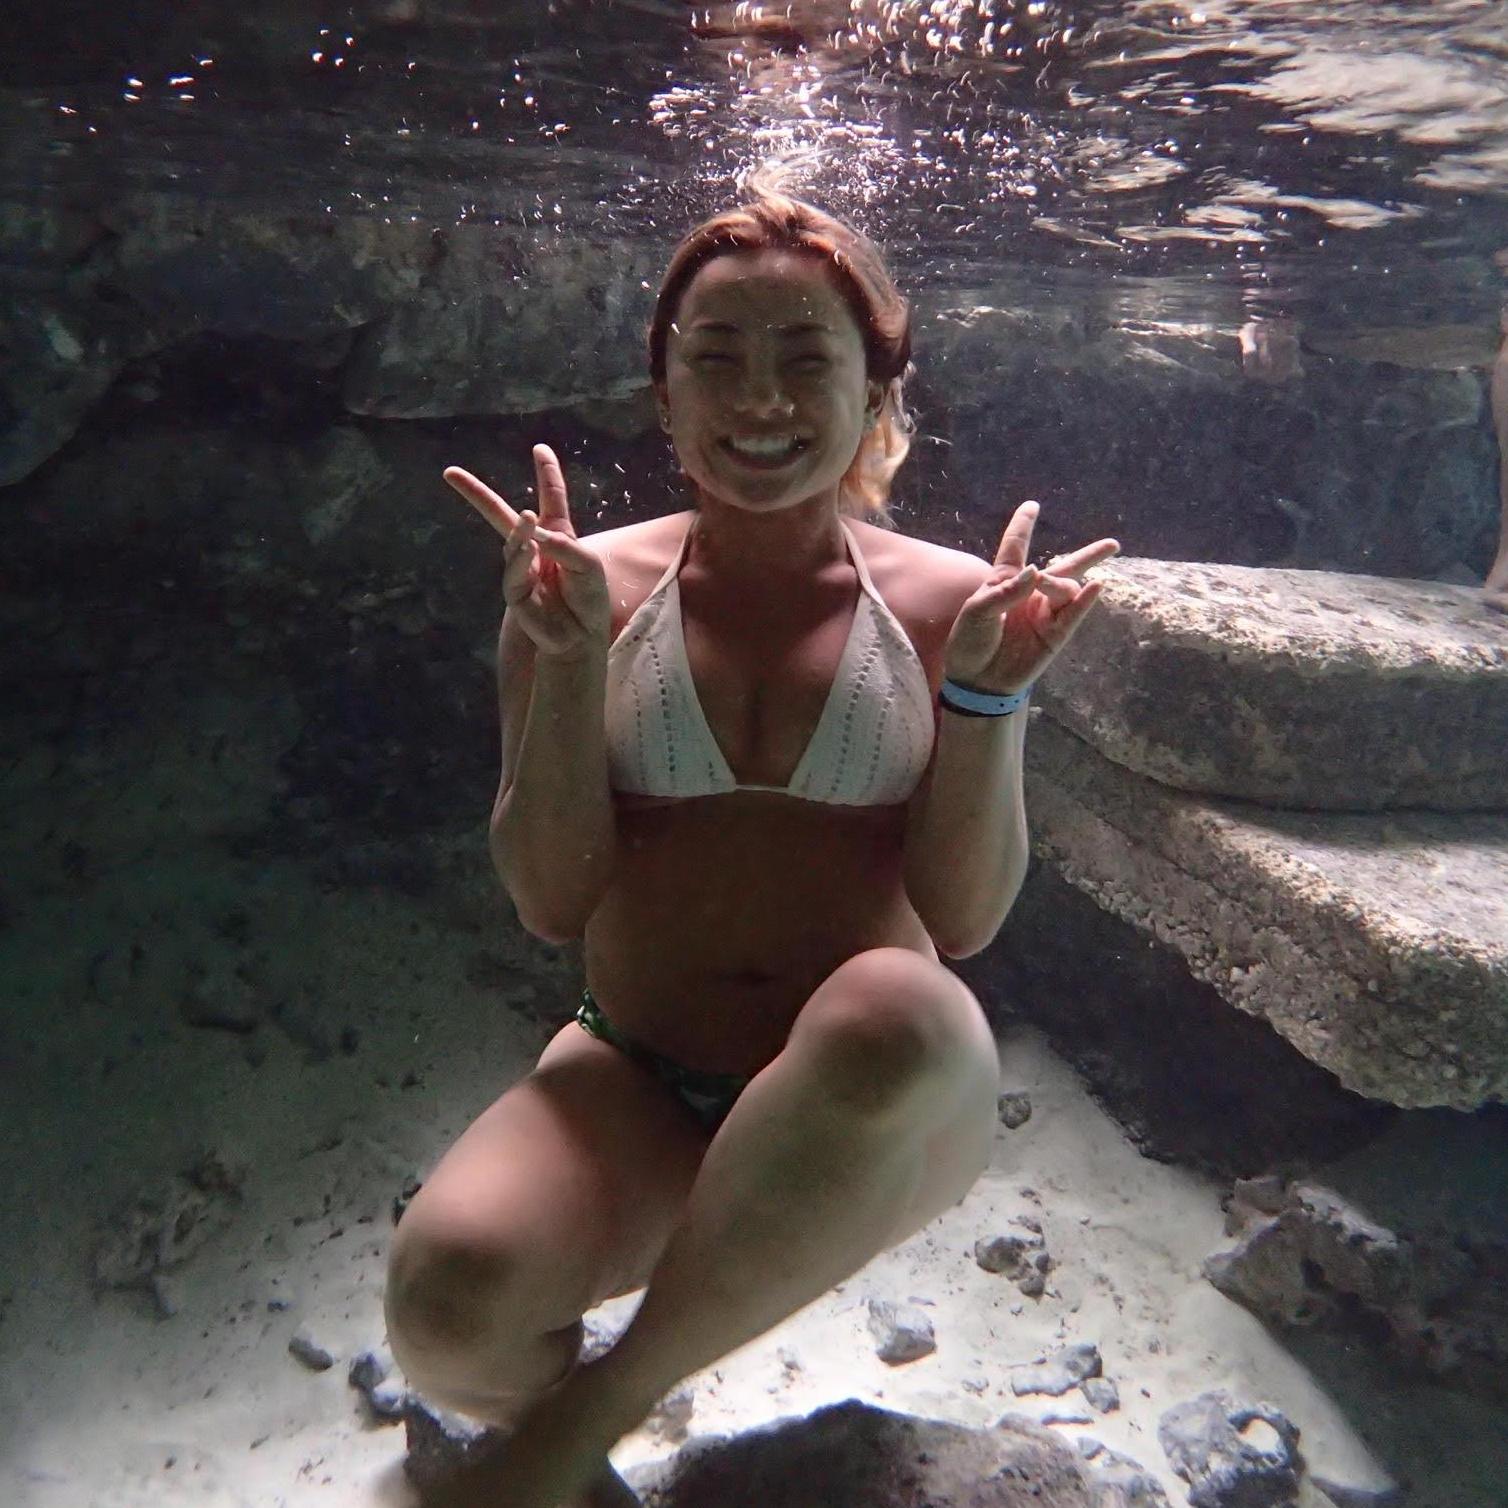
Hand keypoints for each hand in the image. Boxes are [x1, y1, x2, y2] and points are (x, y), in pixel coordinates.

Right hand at [443, 445, 610, 658]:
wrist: (581, 637)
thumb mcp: (589, 567)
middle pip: (502, 516)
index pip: (552, 500)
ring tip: (529, 518)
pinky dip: (521, 559)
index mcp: (558, 536)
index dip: (547, 474)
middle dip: (477, 494)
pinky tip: (529, 549)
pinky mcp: (515, 593)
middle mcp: (535, 549)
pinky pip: (514, 573)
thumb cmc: (589, 600)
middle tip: (450, 473)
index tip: (540, 448)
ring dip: (520, 530)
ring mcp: (522, 570)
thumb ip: (566, 547)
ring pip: (512, 543)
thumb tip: (535, 532)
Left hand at [943, 500, 1119, 693]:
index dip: (1023, 526)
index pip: (1016, 547)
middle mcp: (1030, 594)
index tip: (1032, 506)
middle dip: (1089, 555)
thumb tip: (1036, 571)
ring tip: (1045, 584)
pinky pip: (1073, 615)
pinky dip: (1085, 601)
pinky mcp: (1054, 636)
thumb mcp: (977, 613)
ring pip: (1066, 588)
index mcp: (1005, 581)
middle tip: (1113, 544)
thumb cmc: (970, 643)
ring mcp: (1045, 614)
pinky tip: (1098, 585)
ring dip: (1059, 582)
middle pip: (1063, 567)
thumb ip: (1006, 591)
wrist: (977, 682)